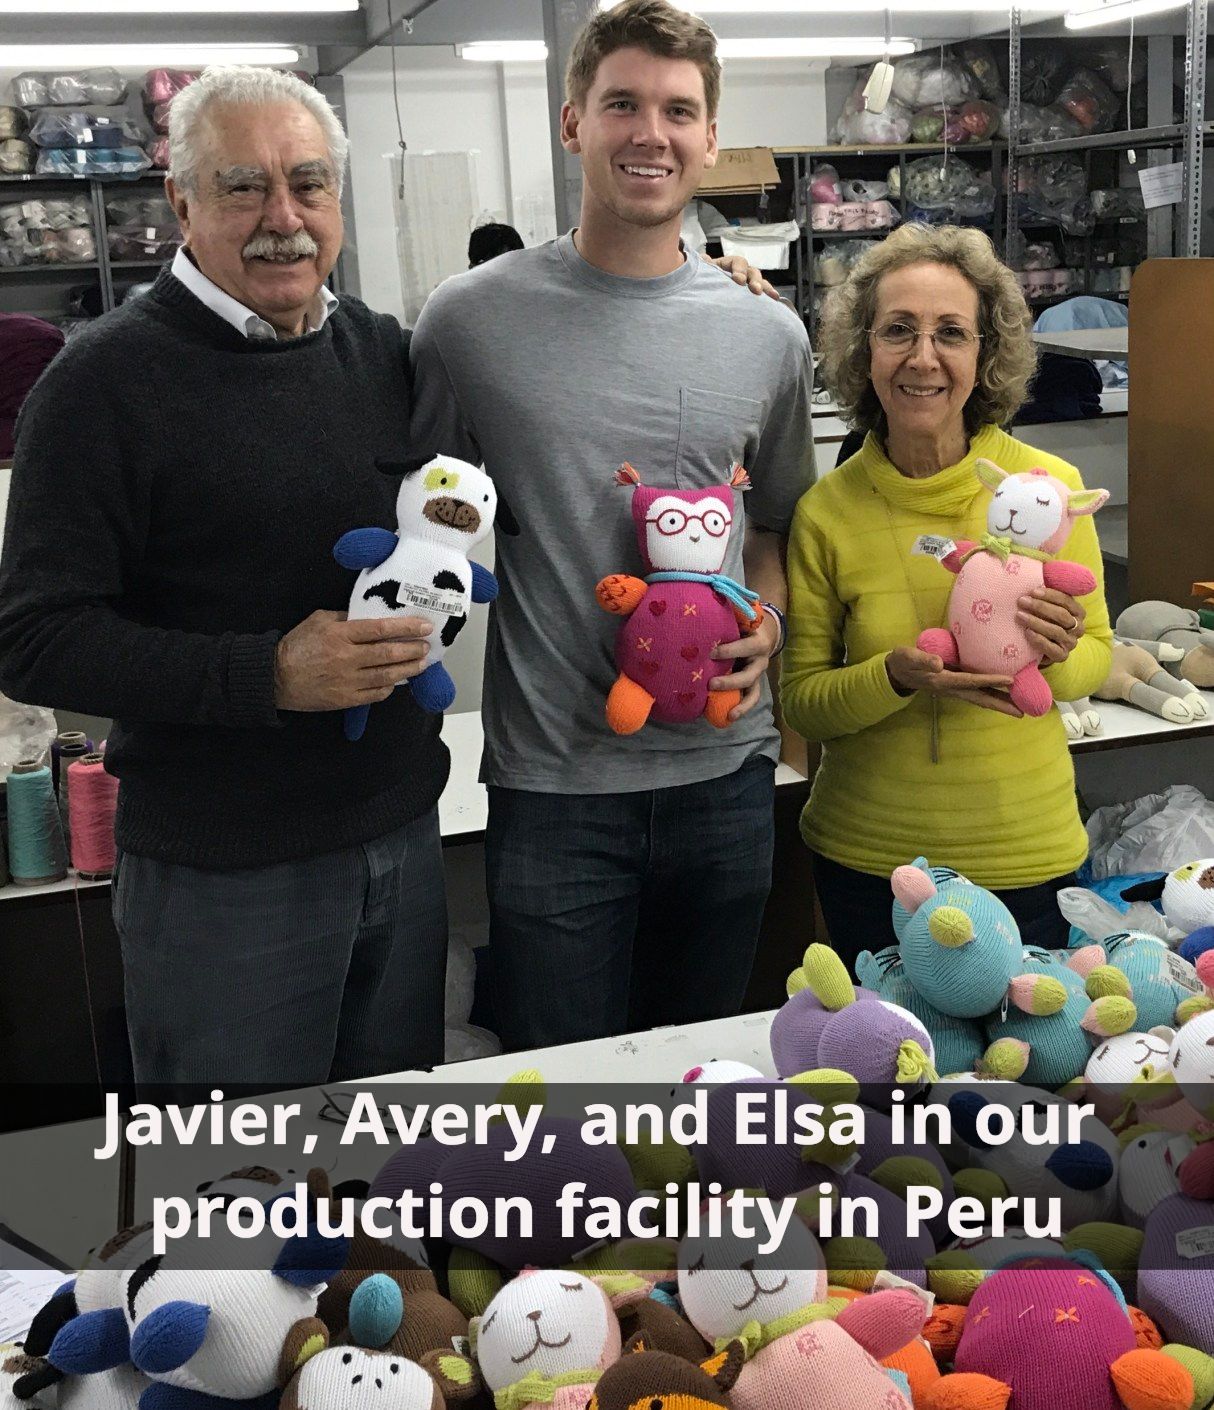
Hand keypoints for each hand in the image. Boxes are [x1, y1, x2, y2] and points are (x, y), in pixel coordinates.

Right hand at [274, 610, 432, 710]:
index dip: (406, 627)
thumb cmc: (297, 645)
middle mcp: (346, 658)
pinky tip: (397, 680)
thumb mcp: (318, 620)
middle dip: (413, 649)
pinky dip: (389, 687)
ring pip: (386, 675)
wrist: (276, 678)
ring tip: (421, 663)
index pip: (380, 629)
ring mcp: (347, 681)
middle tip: (428, 646)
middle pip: (388, 653)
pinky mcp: (345, 699)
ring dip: (408, 669)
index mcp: (339, 634)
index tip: (424, 626)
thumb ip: (345, 617)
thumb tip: (371, 615)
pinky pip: (375, 694)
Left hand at [704, 251, 781, 300]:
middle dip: (755, 280)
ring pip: (760, 283)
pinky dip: (768, 298)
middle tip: (755, 290)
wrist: (702, 296)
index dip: (739, 269)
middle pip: (752, 272)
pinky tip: (775, 303)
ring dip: (766, 288)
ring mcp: (747, 284)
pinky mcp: (750, 297)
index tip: (738, 280)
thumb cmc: (702, 282)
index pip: (737, 262)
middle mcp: (741, 272)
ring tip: (772, 297)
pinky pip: (762, 296)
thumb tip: (703, 258)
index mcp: (728, 265)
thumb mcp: (701, 273)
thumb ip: (703, 266)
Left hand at [710, 612, 779, 720]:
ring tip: (730, 714)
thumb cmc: (747, 621)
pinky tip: (728, 718)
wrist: (767, 631)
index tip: (709, 652)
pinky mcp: (753, 683)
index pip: (744, 647)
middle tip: (711, 684)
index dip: (728, 650)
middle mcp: (760, 661)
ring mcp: (757, 674)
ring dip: (741, 704)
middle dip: (731, 681)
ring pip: (752, 691)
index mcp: (758, 642)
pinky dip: (740, 708)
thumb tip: (711, 591)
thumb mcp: (743, 613)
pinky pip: (749, 697)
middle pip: (749, 675)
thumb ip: (732, 606)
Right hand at [886, 646, 1022, 716]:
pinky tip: (1003, 693)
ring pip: (981, 698)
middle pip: (981, 698)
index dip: (990, 681)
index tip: (1010, 680)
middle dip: (1001, 705)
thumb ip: (922, 659)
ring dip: (1000, 703)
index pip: (971, 681)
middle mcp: (952, 688)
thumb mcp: (908, 657)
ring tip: (1019, 707)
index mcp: (943, 681)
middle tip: (1023, 712)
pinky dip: (992, 694)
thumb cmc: (903, 662)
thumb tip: (938, 663)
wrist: (897, 671)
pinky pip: (978, 692)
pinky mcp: (956, 684)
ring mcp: (955, 689)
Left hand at [1017, 588, 1084, 665]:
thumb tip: (1035, 576)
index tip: (1033, 591)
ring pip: (1056, 631)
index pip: (1066, 601)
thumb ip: (1046, 595)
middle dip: (1040, 607)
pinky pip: (1052, 649)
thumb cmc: (1044, 621)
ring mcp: (1071, 643)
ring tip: (1019, 616)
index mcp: (1078, 612)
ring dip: (1036, 622)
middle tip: (1021, 601)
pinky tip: (1027, 633)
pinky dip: (1039, 640)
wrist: (1042, 649)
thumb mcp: (1047, 607)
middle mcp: (1078, 627)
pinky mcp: (1062, 656)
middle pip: (1061, 615)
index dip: (1050, 595)